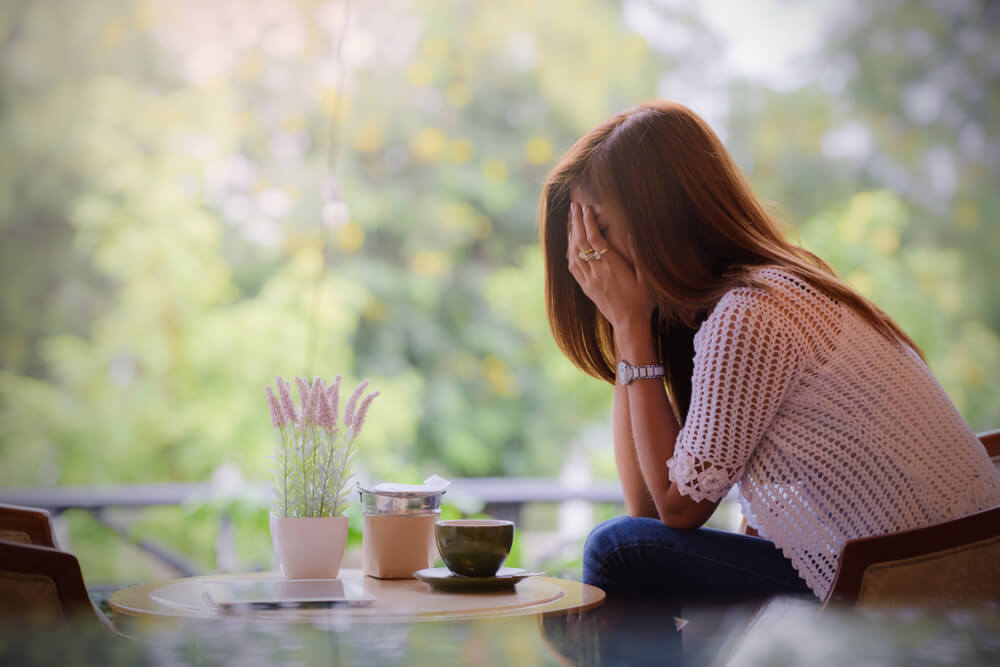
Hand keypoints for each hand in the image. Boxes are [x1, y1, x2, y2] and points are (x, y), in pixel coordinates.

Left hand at [566, 202, 655, 339]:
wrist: (629, 325)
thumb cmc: (642, 301)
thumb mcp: (646, 278)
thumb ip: (638, 255)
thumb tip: (631, 232)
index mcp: (611, 266)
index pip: (594, 238)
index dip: (588, 221)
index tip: (586, 208)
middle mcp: (596, 272)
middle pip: (580, 242)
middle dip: (576, 222)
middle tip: (574, 205)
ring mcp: (589, 280)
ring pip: (573, 253)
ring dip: (571, 234)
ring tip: (571, 219)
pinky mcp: (586, 287)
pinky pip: (572, 267)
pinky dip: (569, 251)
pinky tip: (570, 243)